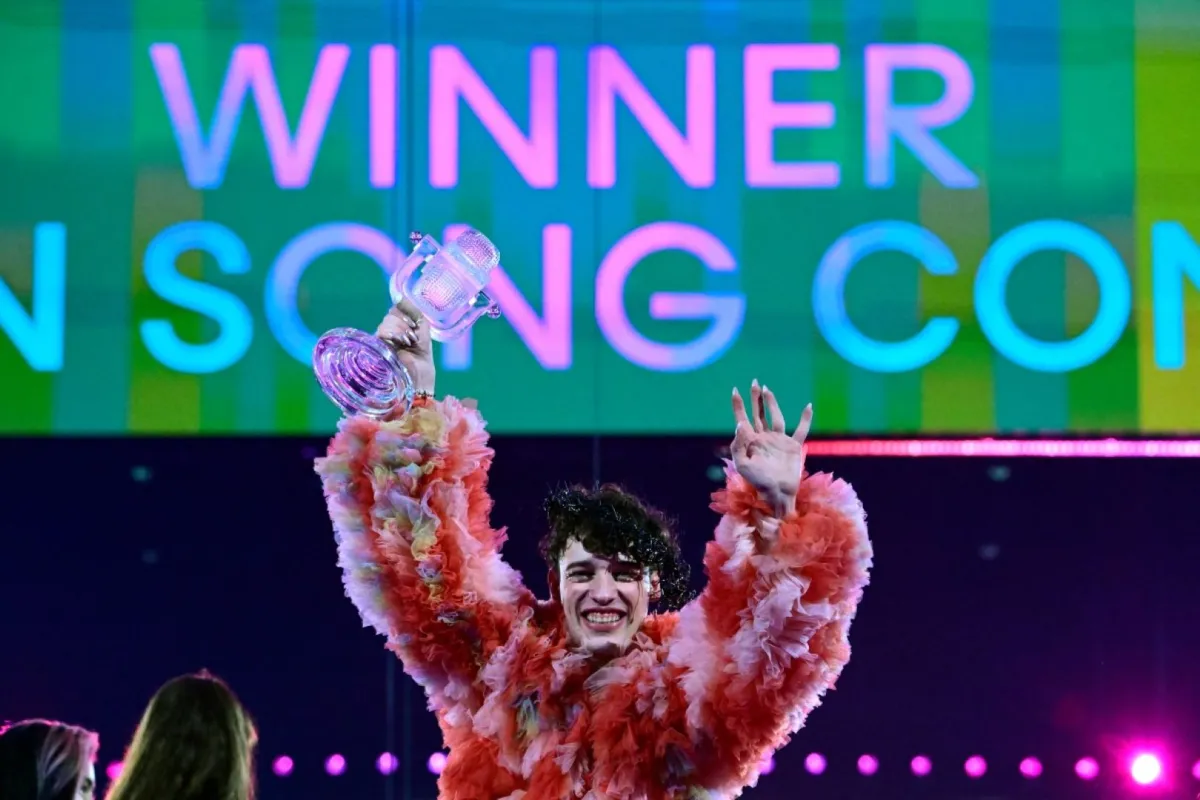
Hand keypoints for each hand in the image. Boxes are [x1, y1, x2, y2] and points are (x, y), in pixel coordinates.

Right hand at [376, 299, 435, 394]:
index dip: (407, 314)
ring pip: (387, 322)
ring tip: (408, 343)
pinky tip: (401, 344)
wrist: (419, 378)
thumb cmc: (422, 357)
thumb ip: (413, 311)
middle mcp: (388, 332)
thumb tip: (398, 296)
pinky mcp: (376, 348)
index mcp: (399, 327)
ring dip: (401, 330)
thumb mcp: (422, 330)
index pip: (396, 309)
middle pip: (392, 314)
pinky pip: (381, 331)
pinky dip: (394, 335)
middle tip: (413, 339)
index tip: (416, 327)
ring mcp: (381, 340)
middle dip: (406, 324)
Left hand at [730, 380, 811, 517]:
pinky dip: (805, 418)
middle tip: (754, 382)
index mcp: (751, 442)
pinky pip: (801, 429)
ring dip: (772, 403)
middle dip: (755, 398)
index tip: (735, 390)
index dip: (738, 405)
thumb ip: (739, 445)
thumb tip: (740, 424)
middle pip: (759, 413)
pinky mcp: (793, 446)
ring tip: (767, 389)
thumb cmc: (758, 482)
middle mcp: (764, 438)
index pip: (743, 419)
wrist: (778, 494)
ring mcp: (779, 441)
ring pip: (775, 417)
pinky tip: (808, 406)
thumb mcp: (742, 465)